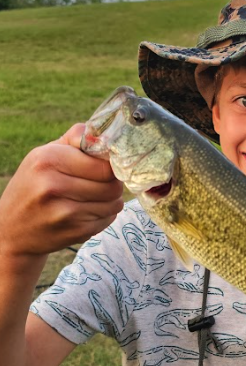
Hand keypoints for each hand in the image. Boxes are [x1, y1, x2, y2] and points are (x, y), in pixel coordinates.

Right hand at [0, 124, 122, 258]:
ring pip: (115, 203)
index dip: (111, 166)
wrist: (11, 230)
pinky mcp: (76, 231)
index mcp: (48, 160)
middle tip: (102, 184)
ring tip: (93, 199)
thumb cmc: (34, 186)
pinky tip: (87, 213)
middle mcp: (54, 185)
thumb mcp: (45, 155)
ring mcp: (66, 212)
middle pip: (113, 185)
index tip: (105, 168)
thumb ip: (75, 140)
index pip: (104, 164)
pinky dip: (104, 216)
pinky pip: (108, 219)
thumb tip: (105, 134)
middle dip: (113, 184)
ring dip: (110, 201)